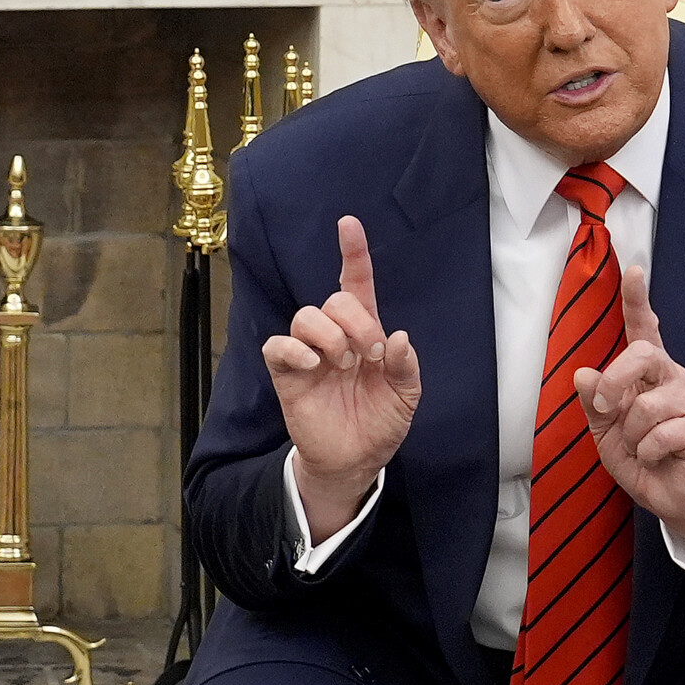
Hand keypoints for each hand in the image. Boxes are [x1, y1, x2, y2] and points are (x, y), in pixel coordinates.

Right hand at [261, 216, 421, 542]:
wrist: (356, 460)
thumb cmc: (379, 423)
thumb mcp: (406, 396)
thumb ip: (405, 365)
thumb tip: (397, 337)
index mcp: (365, 334)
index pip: (355, 285)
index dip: (353, 253)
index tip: (348, 224)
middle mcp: (335, 337)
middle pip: (333, 301)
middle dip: (356, 322)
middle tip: (368, 355)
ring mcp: (309, 354)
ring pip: (305, 316)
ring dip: (329, 336)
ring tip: (343, 364)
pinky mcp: (288, 374)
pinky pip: (278, 346)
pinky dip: (295, 349)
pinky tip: (315, 366)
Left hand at [572, 267, 684, 564]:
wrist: (670, 498)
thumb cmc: (640, 457)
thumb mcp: (604, 431)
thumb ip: (595, 402)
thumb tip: (583, 373)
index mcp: (649, 374)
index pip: (644, 329)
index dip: (638, 300)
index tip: (634, 269)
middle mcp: (674, 378)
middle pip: (642, 354)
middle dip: (615, 382)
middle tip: (609, 412)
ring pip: (646, 404)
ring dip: (631, 435)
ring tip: (641, 447)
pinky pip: (662, 433)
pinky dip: (648, 452)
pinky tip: (658, 458)